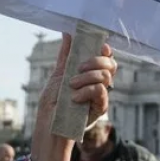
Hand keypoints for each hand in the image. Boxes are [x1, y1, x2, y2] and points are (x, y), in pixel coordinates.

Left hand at [31, 33, 117, 160]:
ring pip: (106, 76)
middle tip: (79, 67)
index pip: (104, 57)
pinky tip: (75, 97)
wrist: (48, 127)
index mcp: (89, 74)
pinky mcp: (100, 109)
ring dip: (87, 77)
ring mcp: (100, 96)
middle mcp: (98, 84)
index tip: (98, 46)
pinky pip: (101, 91)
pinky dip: (87, 90)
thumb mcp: (57, 76)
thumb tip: (68, 33)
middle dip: (96, 60)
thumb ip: (66, 56)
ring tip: (71, 85)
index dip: (104, 49)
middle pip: (111, 64)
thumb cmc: (52, 104)